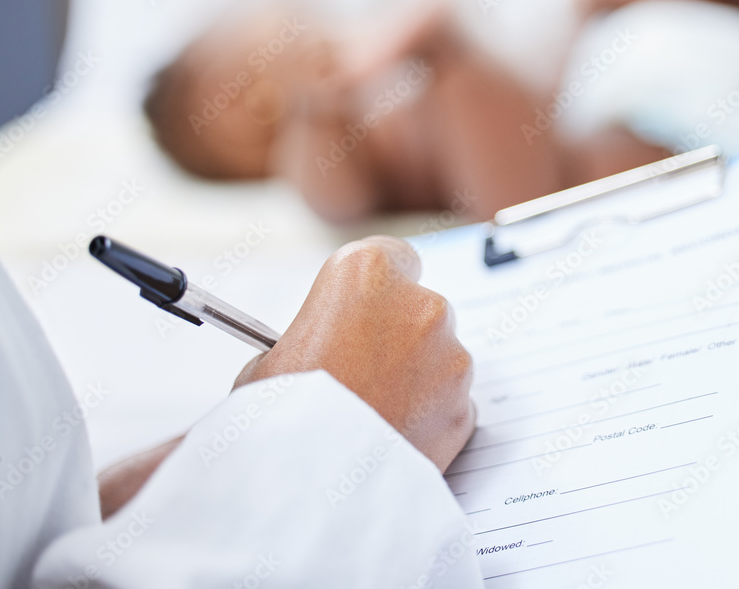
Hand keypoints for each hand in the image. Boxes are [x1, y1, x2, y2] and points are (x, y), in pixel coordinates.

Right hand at [234, 236, 475, 470]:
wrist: (306, 480)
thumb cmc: (280, 412)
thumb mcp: (273, 355)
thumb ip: (314, 332)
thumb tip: (323, 345)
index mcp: (366, 272)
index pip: (395, 257)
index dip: (381, 287)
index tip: (369, 308)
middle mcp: (419, 304)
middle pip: (421, 307)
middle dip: (401, 335)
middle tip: (365, 370)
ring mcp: (450, 356)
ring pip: (441, 357)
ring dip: (418, 377)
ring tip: (375, 412)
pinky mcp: (465, 406)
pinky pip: (453, 403)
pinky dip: (433, 417)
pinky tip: (394, 435)